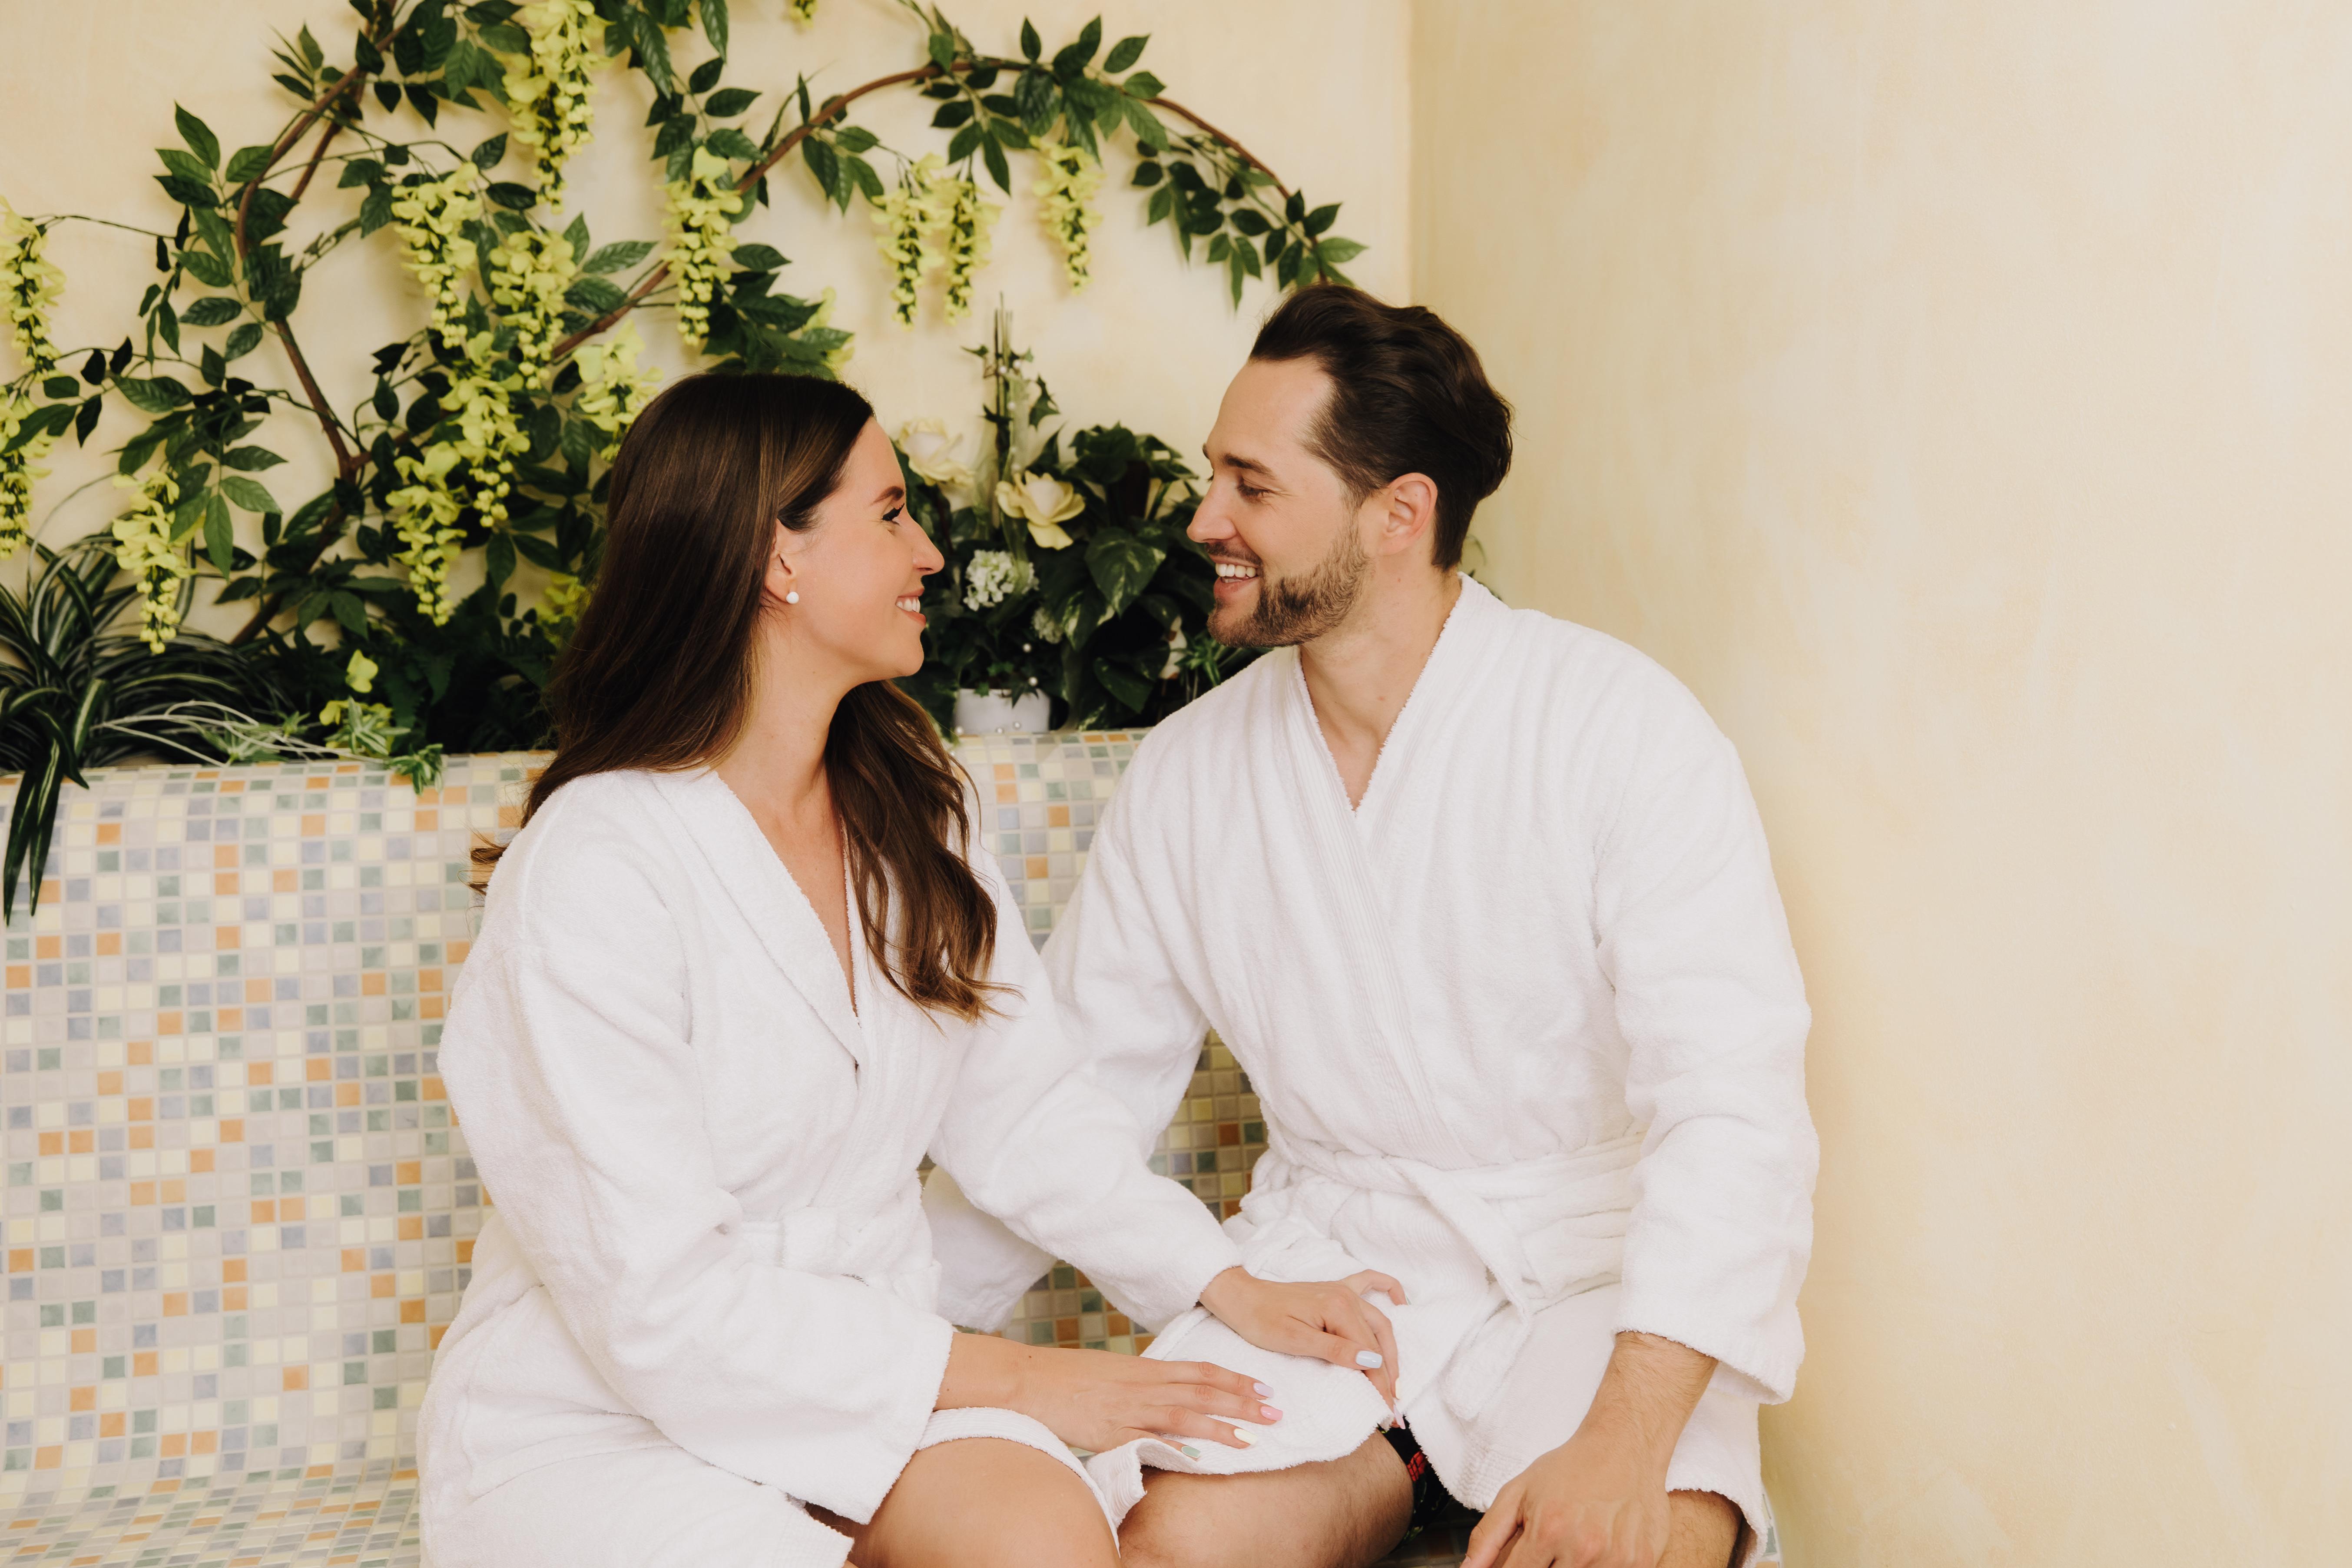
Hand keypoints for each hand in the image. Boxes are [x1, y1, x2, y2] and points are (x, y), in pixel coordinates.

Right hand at [941, 1333, 1280, 1453]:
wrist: (1025, 1379)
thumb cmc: (1064, 1378)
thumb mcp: (1109, 1373)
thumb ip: (1139, 1383)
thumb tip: (1165, 1394)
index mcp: (1143, 1368)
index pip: (1200, 1371)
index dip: (1234, 1378)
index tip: (1263, 1386)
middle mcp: (1141, 1384)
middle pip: (1202, 1391)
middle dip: (1242, 1401)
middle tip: (1276, 1410)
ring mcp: (1127, 1408)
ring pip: (1184, 1414)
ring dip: (1222, 1426)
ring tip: (1252, 1438)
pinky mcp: (1109, 1431)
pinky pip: (1148, 1439)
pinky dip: (1176, 1447)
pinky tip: (1199, 1457)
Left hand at [1197, 1266, 1404, 1407]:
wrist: (1241, 1297)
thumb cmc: (1261, 1321)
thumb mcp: (1294, 1341)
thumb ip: (1335, 1350)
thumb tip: (1371, 1360)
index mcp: (1338, 1307)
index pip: (1369, 1352)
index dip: (1380, 1384)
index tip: (1387, 1411)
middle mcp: (1347, 1295)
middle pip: (1379, 1339)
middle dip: (1389, 1374)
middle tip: (1393, 1407)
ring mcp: (1343, 1290)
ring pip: (1379, 1321)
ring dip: (1391, 1350)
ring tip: (1395, 1381)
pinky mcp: (1336, 1290)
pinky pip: (1371, 1283)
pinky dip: (1390, 1289)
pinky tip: (1402, 1301)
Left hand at [1459, 1332, 1715, 1567]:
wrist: (1625, 1446)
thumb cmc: (1570, 1469)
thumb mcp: (1519, 1492)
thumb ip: (1488, 1535)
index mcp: (1547, 1530)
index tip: (1520, 1563)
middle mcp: (1582, 1548)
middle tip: (1548, 1553)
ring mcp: (1615, 1559)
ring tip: (1571, 1549)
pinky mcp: (1641, 1563)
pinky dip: (1600, 1567)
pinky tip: (1597, 1552)